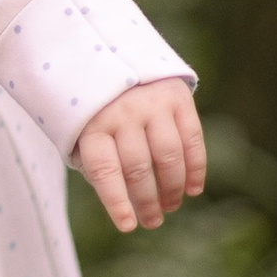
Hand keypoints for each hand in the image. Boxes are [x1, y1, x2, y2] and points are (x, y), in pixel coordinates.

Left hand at [73, 77, 205, 232]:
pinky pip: (192, 139)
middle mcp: (122, 113)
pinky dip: (195, 169)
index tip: (128, 226)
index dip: (116, 202)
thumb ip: (96, 161)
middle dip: (147, 202)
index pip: (105, 171)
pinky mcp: (178, 97)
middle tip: (152, 222)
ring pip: (168, 157)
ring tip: (170, 206)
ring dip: (172, 188)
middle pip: (138, 169)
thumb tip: (122, 200)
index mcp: (91, 124)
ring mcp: (152, 104)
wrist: (114, 50)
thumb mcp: (82, 128)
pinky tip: (193, 189)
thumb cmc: (95, 106)